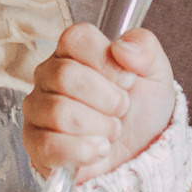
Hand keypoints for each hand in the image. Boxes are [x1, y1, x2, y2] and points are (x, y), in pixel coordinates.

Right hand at [23, 24, 175, 180]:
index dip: (107, 63)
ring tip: (111, 131)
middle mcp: (49, 76)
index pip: (76, 39)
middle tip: (121, 109)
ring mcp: (38, 110)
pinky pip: (49, 145)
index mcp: (74, 52)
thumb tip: (121, 47)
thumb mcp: (155, 73)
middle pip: (65, 76)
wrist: (141, 152)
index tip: (127, 80)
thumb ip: (145, 47)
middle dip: (107, 99)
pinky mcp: (36, 145)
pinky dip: (82, 151)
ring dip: (99, 127)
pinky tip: (98, 149)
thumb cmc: (141, 109)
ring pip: (59, 112)